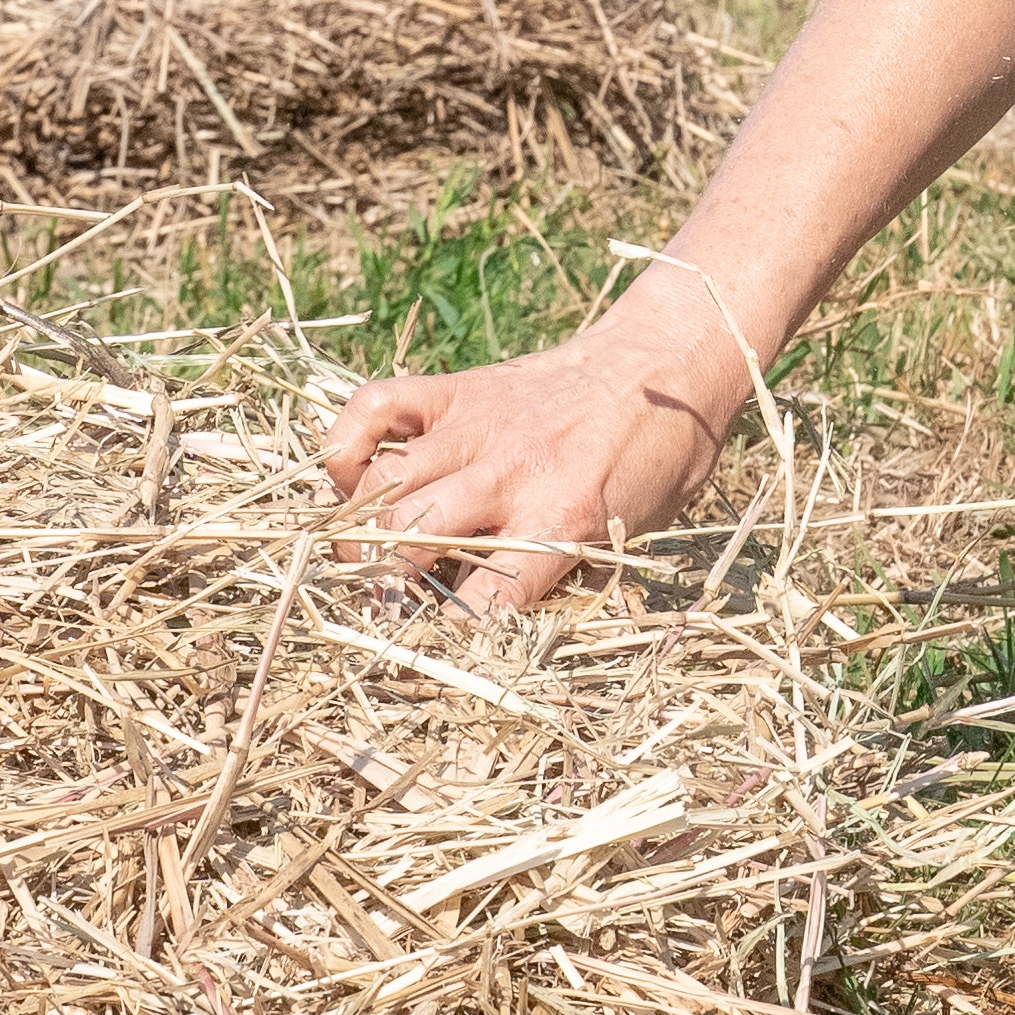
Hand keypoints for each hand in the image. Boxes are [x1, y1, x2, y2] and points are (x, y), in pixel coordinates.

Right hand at [318, 348, 729, 615]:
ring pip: (383, 485)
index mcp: (563, 519)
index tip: (430, 653)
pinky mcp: (456, 389)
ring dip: (357, 531)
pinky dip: (347, 441)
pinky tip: (349, 476)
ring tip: (359, 559)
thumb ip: (573, 577)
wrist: (666, 362)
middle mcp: (510, 474)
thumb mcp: (635, 534)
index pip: (483, 601)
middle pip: (411, 540)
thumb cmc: (661, 455)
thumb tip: (509, 626)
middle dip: (381, 587)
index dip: (448, 638)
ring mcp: (475, 426)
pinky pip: (376, 405)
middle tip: (379, 607)